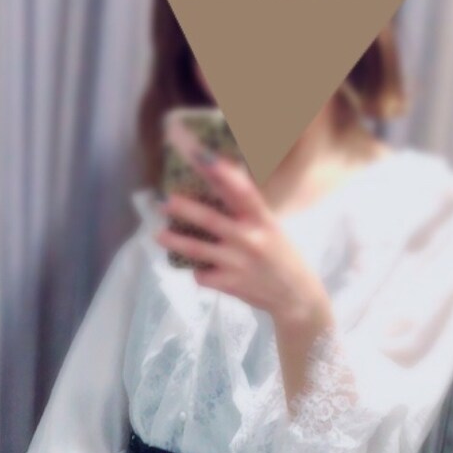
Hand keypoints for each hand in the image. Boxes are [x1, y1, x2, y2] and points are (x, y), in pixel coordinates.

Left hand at [154, 152, 329, 330]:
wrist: (295, 296)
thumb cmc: (281, 256)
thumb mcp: (271, 228)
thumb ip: (247, 212)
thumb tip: (219, 186)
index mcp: (263, 220)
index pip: (243, 191)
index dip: (223, 173)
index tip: (203, 156)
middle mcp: (250, 239)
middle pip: (211, 220)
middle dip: (185, 208)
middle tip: (163, 199)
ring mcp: (237, 263)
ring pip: (198, 250)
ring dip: (175, 241)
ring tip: (157, 235)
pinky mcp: (229, 284)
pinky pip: (202, 275)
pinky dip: (197, 270)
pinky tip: (198, 268)